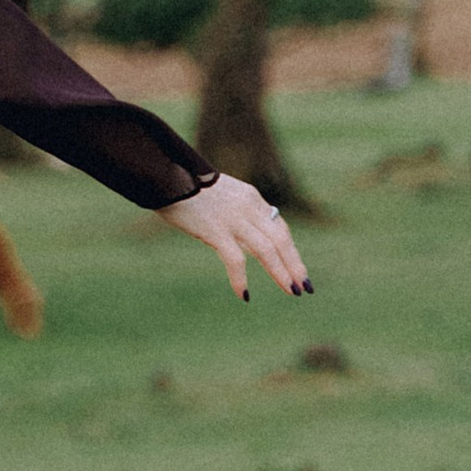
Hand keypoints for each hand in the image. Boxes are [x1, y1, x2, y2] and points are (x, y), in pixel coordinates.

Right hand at [166, 174, 311, 302]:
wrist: (166, 174)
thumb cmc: (187, 187)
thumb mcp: (221, 196)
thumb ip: (237, 213)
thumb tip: (246, 234)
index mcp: (251, 198)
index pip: (279, 228)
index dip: (292, 251)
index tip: (298, 270)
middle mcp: (248, 207)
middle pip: (280, 240)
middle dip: (295, 265)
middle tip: (304, 287)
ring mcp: (233, 218)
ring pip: (266, 250)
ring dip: (281, 273)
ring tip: (291, 291)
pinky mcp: (215, 230)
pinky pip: (235, 259)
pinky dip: (241, 279)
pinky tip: (244, 295)